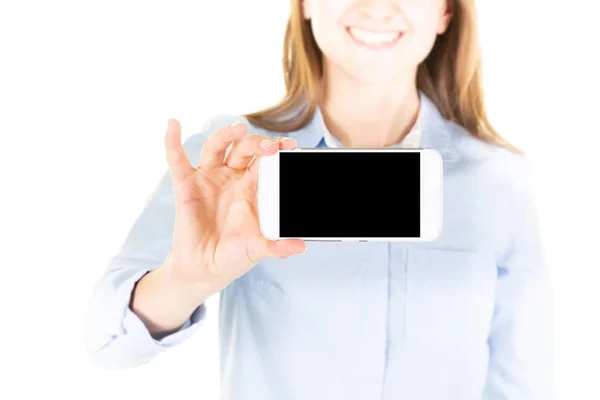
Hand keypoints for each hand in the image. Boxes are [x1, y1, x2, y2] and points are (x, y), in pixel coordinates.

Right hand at [162, 119, 305, 295]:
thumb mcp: (257, 250)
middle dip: (256, 144)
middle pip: (243, 149)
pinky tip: (173, 125)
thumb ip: (277, 247)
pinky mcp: (186, 186)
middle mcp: (231, 177)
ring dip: (226, 135)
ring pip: (217, 148)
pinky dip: (173, 142)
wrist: (205, 271)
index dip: (276, 150)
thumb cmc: (233, 256)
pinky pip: (177, 160)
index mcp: (251, 187)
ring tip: (238, 128)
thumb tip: (300, 247)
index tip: (289, 145)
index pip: (265, 160)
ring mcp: (208, 179)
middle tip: (270, 146)